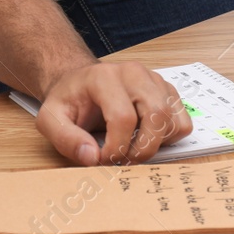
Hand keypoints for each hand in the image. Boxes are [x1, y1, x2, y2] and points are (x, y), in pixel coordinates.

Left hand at [34, 62, 191, 165]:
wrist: (81, 83)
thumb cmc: (69, 101)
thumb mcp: (50, 119)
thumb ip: (66, 139)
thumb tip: (92, 157)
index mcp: (105, 77)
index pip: (123, 118)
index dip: (116, 148)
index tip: (102, 159)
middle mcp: (134, 73)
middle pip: (156, 116)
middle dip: (142, 149)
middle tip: (124, 160)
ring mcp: (154, 80)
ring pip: (172, 120)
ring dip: (155, 144)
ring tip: (131, 147)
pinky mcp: (167, 91)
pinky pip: (182, 122)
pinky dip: (168, 138)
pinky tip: (146, 137)